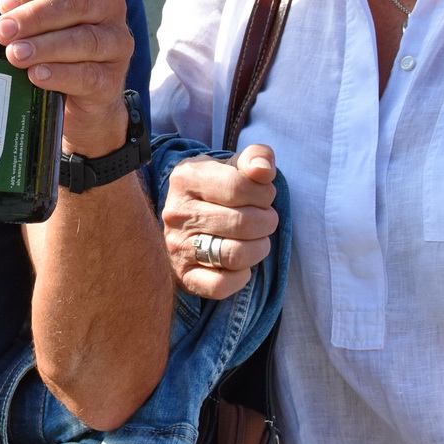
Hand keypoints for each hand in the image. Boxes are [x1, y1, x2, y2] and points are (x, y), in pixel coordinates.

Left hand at [0, 0, 133, 157]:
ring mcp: (116, 41)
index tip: (6, 2)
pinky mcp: (112, 79)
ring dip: (46, 46)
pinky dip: (62, 74)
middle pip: (75, 1)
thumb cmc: (47, 42)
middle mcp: (107, 4)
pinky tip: (38, 75)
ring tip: (15, 55)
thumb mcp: (21, 15)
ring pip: (85, 38)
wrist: (75, 99)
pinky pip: (89, 74)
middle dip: (35, 16)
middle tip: (4, 31)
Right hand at [161, 145, 277, 298]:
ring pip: (236, 255)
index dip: (264, 193)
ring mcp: (176, 246)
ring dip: (259, 249)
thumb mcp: (234, 165)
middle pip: (242, 223)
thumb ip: (256, 157)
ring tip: (256, 240)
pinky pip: (221, 286)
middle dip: (267, 222)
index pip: (239, 186)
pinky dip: (240, 277)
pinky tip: (240, 264)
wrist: (188, 216)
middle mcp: (176, 212)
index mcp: (186, 177)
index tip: (264, 195)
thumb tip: (264, 169)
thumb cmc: (219, 189)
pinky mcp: (183, 276)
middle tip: (264, 219)